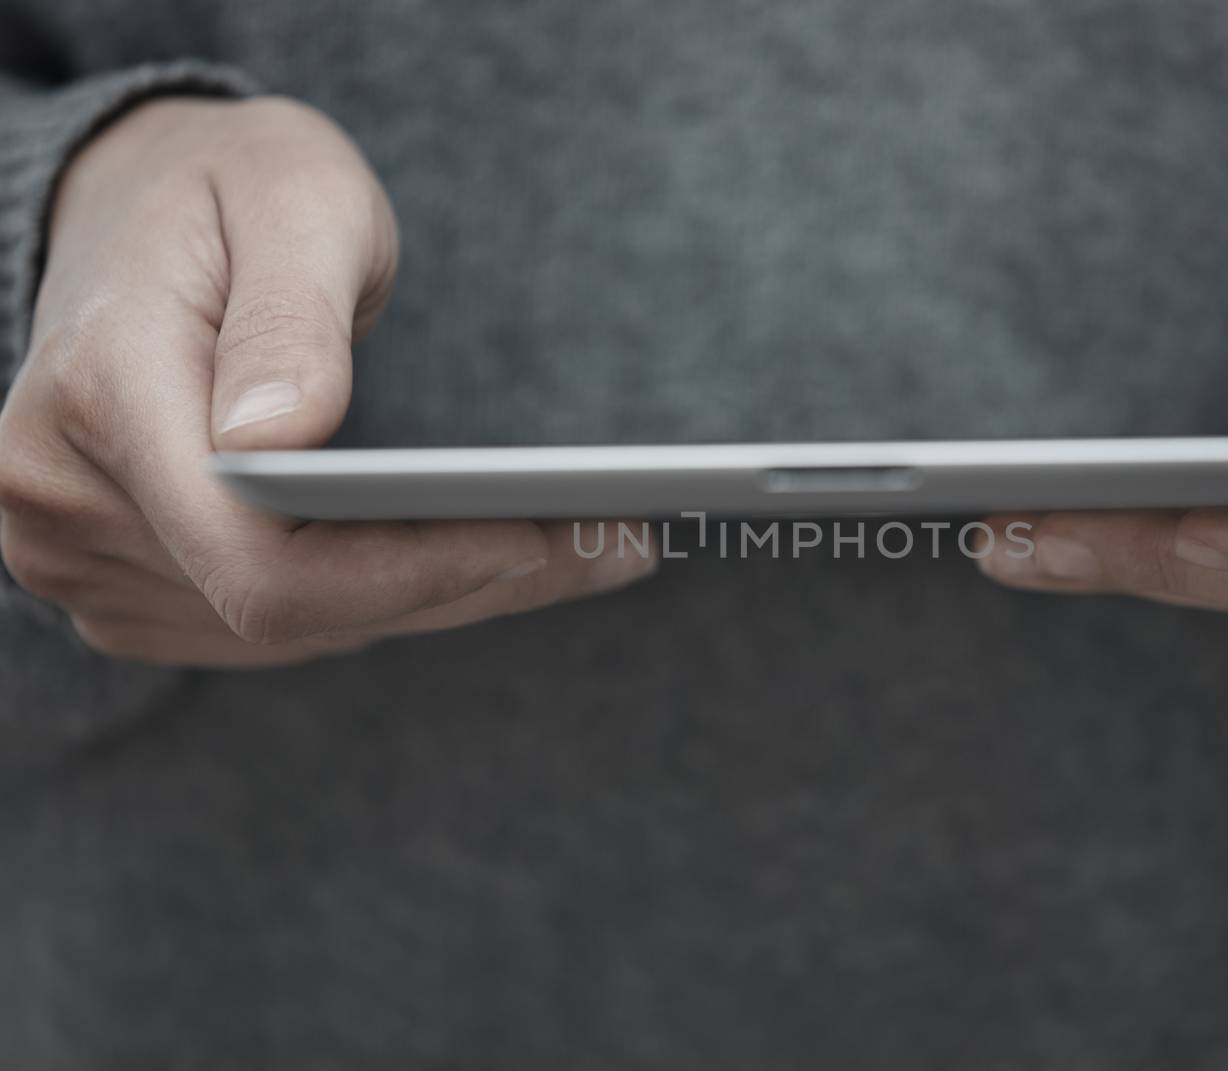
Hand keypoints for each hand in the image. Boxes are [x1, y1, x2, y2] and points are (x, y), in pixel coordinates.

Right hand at [0, 96, 654, 665]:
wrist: (141, 216)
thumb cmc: (229, 189)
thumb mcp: (289, 198)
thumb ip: (289, 314)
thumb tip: (277, 440)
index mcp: (94, 398)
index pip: (261, 560)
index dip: (411, 570)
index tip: (541, 537)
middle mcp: (65, 504)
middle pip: (296, 609)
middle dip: (466, 583)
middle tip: (614, 546)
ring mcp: (90, 560)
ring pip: (304, 630)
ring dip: (448, 597)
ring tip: (581, 548)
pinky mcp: (140, 588)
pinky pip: (291, 624)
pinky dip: (396, 595)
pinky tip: (491, 553)